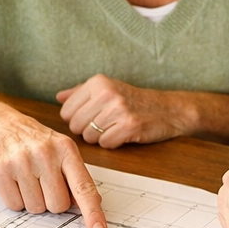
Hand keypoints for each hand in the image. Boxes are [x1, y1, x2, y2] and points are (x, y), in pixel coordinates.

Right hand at [0, 109, 107, 227]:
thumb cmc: (35, 142)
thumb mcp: (60, 150)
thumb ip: (75, 176)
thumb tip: (89, 205)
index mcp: (66, 149)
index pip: (83, 187)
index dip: (92, 212)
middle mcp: (45, 153)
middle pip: (58, 205)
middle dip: (51, 201)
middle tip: (43, 183)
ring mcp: (21, 161)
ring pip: (35, 208)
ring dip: (32, 200)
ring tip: (26, 178)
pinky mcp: (0, 170)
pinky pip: (14, 205)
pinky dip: (15, 199)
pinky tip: (13, 180)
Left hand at [57, 75, 189, 147]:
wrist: (169, 109)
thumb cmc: (136, 100)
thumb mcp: (108, 88)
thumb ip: (81, 92)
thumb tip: (59, 97)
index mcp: (98, 82)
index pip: (66, 111)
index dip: (76, 119)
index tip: (91, 118)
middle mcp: (107, 93)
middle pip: (76, 125)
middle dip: (87, 130)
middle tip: (104, 125)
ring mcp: (119, 110)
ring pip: (90, 136)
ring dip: (100, 138)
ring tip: (115, 128)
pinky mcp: (129, 126)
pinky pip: (106, 144)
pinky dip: (113, 143)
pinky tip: (123, 134)